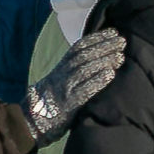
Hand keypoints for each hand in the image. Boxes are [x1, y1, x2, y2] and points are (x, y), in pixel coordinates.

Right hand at [24, 27, 122, 143]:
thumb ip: (73, 69)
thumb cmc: (51, 100)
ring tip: (120, 56)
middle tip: (122, 41)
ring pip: (84, 69)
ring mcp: (64, 88)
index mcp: (61, 67)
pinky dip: (98, 81)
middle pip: (84, 55)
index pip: (79, 47)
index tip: (113, 32)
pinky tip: (110, 75)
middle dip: (104, 46)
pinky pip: (84, 90)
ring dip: (104, 61)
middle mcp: (62, 74)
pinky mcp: (68, 104)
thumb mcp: (58, 79)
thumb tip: (96, 57)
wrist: (31, 121)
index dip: (97, 37)